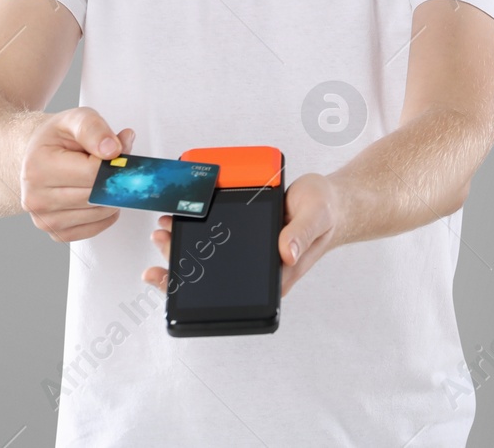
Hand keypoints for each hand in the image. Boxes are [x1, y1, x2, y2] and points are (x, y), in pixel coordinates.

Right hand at [18, 107, 134, 242]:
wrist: (34, 156)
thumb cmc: (56, 138)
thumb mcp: (74, 119)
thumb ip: (95, 129)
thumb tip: (114, 150)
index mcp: (38, 167)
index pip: (93, 173)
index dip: (113, 162)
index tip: (118, 151)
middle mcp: (36, 198)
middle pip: (98, 195)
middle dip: (115, 179)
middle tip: (114, 164)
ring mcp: (44, 220)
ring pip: (100, 213)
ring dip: (112, 196)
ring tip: (100, 177)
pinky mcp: (56, 233)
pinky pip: (95, 228)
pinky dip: (105, 213)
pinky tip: (98, 196)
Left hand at [142, 173, 343, 297]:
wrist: (332, 201)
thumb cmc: (326, 211)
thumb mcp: (317, 216)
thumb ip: (301, 234)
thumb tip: (285, 252)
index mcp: (274, 275)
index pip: (227, 292)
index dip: (192, 288)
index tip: (167, 276)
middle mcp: (257, 269)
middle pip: (209, 275)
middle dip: (178, 262)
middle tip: (161, 239)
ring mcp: (249, 252)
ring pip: (208, 255)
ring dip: (182, 244)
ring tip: (164, 228)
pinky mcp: (245, 234)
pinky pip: (216, 235)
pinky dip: (196, 226)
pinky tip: (182, 217)